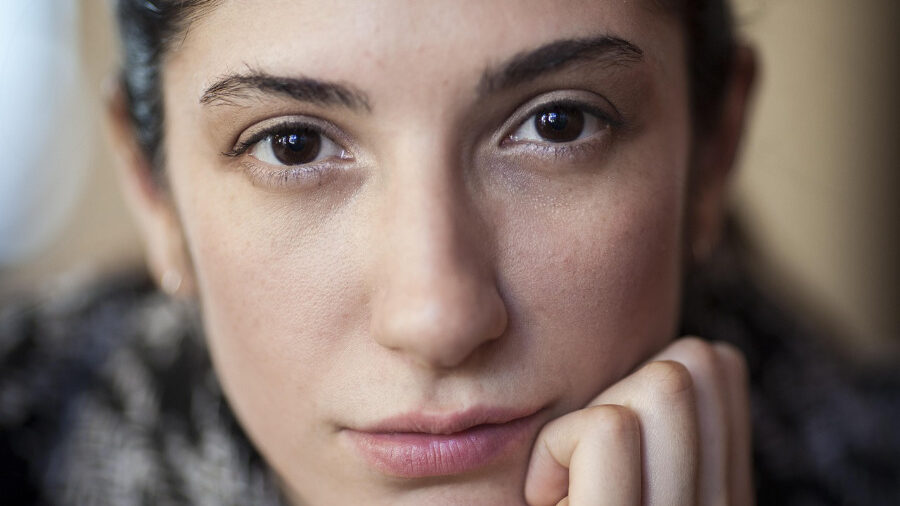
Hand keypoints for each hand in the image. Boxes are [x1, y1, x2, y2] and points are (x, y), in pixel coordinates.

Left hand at [524, 337, 752, 504]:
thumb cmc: (559, 490)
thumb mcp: (610, 470)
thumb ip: (647, 428)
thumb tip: (656, 350)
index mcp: (723, 492)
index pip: (720, 363)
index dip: (640, 376)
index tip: (600, 448)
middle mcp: (723, 505)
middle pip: (697, 358)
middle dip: (617, 393)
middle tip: (578, 467)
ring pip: (664, 383)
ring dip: (583, 423)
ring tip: (563, 488)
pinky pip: (609, 427)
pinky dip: (553, 448)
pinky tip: (543, 498)